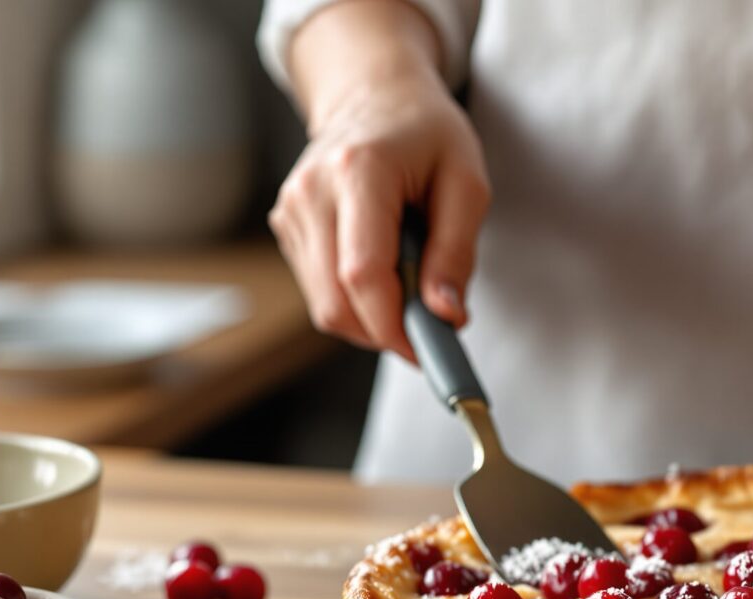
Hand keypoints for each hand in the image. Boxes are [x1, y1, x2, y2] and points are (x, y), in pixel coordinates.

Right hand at [268, 72, 489, 358]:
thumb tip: (445, 316)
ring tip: (409, 283)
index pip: (363, 274)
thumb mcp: (467, 182)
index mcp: (359, 171)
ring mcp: (291, 210)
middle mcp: (311, 192)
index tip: (430, 348)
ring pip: (324, 306)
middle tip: (428, 328)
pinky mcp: (286, 226)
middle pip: (336, 302)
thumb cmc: (427, 134)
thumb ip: (457, 251)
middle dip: (385, 332)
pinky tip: (382, 269)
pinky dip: (355, 300)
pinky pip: (319, 290)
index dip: (395, 326)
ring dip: (372, 318)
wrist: (375, 94)